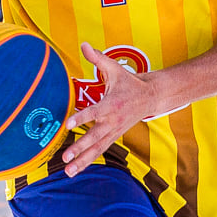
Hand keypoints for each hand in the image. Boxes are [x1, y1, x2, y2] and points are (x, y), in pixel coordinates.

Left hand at [61, 42, 168, 174]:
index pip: (94, 112)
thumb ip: (98, 58)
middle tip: (65, 157)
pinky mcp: (114, 136)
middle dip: (80, 148)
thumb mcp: (115, 68)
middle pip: (94, 136)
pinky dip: (88, 161)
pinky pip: (100, 151)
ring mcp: (114, 131)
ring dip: (82, 161)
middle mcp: (113, 121)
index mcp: (112, 104)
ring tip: (67, 172)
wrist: (151, 97)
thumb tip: (83, 44)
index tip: (68, 124)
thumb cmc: (129, 82)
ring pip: (97, 148)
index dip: (81, 117)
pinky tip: (75, 170)